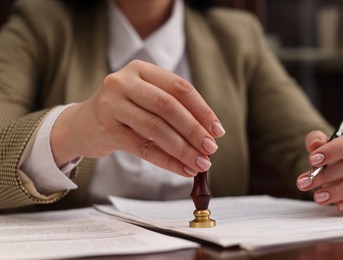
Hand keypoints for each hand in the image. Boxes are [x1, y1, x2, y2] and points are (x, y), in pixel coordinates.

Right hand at [50, 60, 224, 176]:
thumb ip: (172, 108)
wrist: (81, 124)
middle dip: (194, 130)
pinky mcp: (106, 129)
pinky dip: (167, 161)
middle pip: (169, 106)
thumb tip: (208, 133)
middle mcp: (124, 82)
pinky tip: (182, 169)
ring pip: (157, 128)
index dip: (202, 110)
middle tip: (211, 149)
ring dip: (183, 149)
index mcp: (141, 70)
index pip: (180, 88)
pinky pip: (144, 148)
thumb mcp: (145, 99)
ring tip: (201, 163)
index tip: (218, 130)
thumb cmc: (122, 111)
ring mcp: (112, 104)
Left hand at [296, 129, 342, 213]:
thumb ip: (315, 141)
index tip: (312, 160)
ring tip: (319, 197)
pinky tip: (341, 207)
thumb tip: (315, 144)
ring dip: (342, 191)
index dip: (332, 150)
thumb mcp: (321, 147)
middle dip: (329, 174)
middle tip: (309, 182)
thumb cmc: (333, 158)